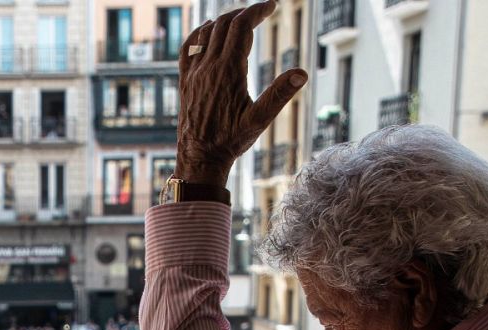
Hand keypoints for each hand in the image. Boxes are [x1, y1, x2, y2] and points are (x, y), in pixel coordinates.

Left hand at [176, 1, 306, 185]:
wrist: (199, 157)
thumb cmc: (230, 141)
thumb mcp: (260, 120)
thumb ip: (280, 94)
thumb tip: (302, 72)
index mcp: (228, 71)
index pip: (242, 27)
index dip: (257, 11)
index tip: (272, 5)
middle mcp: (208, 67)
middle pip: (225, 24)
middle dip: (244, 13)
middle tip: (261, 12)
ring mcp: (194, 72)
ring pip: (207, 32)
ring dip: (225, 20)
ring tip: (242, 21)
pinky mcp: (185, 80)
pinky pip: (189, 47)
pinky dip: (200, 32)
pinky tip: (208, 30)